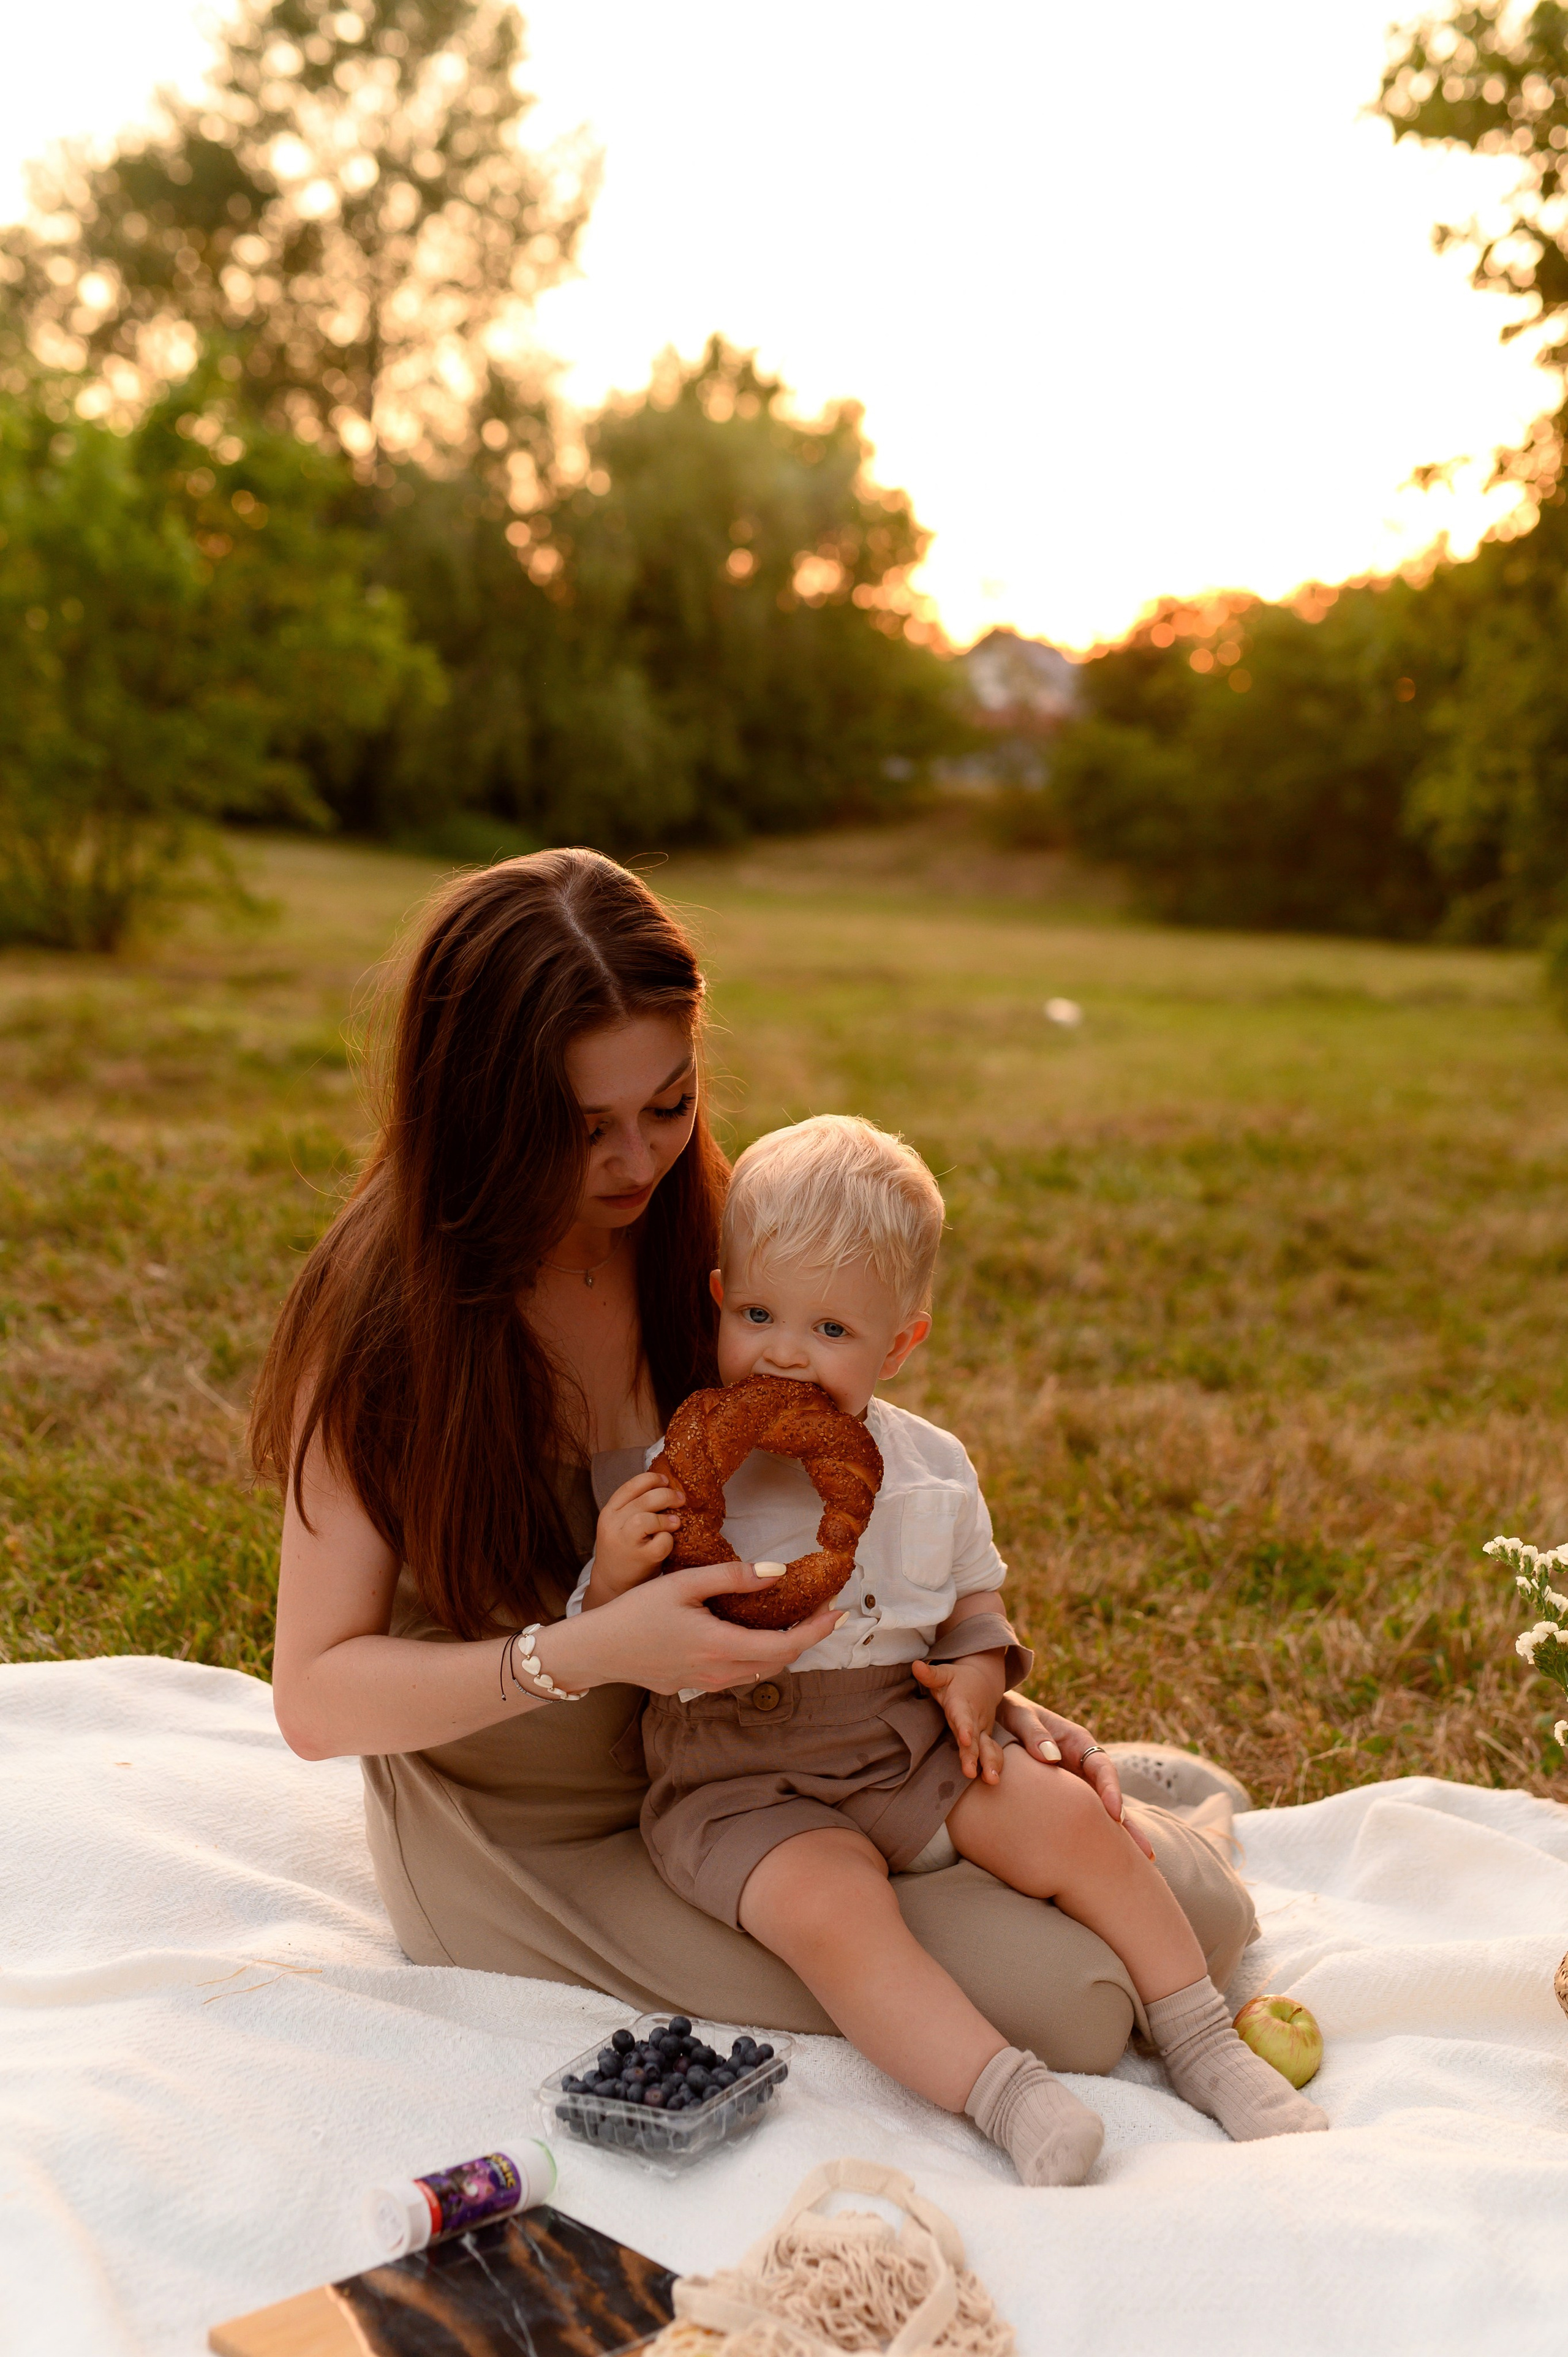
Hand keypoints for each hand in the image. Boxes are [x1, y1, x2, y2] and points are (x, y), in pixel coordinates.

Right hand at [564, 1557, 845, 1695]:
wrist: (598, 1650)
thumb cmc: (635, 1612)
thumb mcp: (683, 1584)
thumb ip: (732, 1577)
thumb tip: (777, 1571)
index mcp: (720, 1647)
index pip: (785, 1645)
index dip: (818, 1630)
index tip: (840, 1612)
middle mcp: (719, 1673)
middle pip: (780, 1661)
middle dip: (808, 1637)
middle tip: (823, 1609)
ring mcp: (706, 1685)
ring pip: (761, 1671)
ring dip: (784, 1648)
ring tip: (797, 1619)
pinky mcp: (694, 1687)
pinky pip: (740, 1675)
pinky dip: (760, 1656)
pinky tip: (756, 1634)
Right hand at [586, 1471, 685, 1605]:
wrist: (612, 1583)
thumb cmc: (624, 1549)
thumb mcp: (621, 1524)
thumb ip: (636, 1507)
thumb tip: (667, 1486)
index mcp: (609, 1512)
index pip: (630, 1486)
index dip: (651, 1479)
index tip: (665, 1480)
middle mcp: (613, 1525)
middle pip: (644, 1499)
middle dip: (667, 1495)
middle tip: (680, 1500)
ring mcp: (624, 1543)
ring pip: (646, 1519)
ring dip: (665, 1518)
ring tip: (675, 1522)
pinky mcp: (639, 1559)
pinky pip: (660, 1543)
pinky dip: (668, 1540)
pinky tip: (667, 1543)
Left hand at [911, 1654, 1006, 1783]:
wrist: (984, 1680)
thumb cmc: (958, 1680)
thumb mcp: (945, 1673)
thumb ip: (931, 1674)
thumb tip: (915, 1665)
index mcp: (963, 1703)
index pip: (963, 1717)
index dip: (964, 1728)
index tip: (965, 1738)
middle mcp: (975, 1718)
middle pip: (975, 1738)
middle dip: (974, 1755)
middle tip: (971, 1772)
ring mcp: (982, 1730)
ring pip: (988, 1747)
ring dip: (991, 1763)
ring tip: (991, 1780)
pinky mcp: (986, 1738)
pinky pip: (992, 1752)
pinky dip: (995, 1765)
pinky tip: (993, 1781)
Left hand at [993, 1692, 1154, 1859]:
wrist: (995, 1717)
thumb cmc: (1010, 1713)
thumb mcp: (1020, 1716)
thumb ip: (1033, 1732)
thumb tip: (1050, 1758)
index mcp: (1077, 1741)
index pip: (1102, 1766)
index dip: (1111, 1789)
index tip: (1115, 1814)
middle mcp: (1081, 1765)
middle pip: (1109, 1797)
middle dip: (1127, 1825)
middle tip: (1144, 1854)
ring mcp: (1073, 1784)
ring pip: (1099, 1813)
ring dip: (1117, 1838)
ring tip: (1137, 1866)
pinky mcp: (1061, 1798)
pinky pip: (1079, 1818)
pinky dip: (1091, 1839)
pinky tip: (1097, 1865)